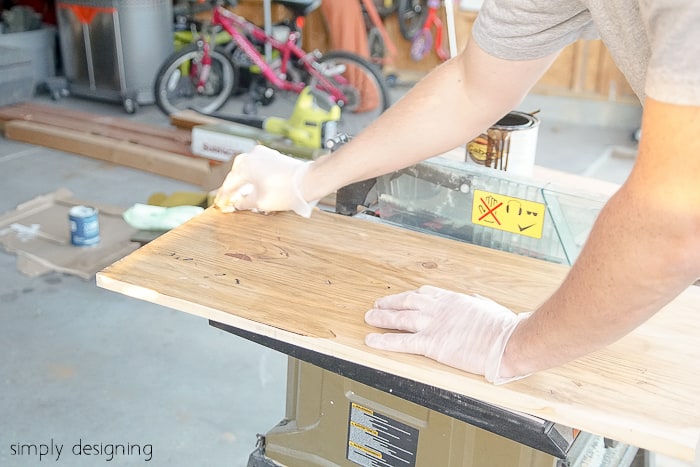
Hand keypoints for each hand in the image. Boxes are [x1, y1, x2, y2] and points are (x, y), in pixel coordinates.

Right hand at [213, 145, 317, 217]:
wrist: (309, 181)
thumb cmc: (287, 190)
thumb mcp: (261, 202)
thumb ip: (244, 203)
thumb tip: (237, 204)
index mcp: (245, 166)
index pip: (229, 183)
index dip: (224, 196)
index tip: (220, 204)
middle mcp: (252, 156)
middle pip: (236, 173)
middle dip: (232, 187)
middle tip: (229, 199)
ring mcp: (264, 154)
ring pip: (247, 168)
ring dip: (243, 180)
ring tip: (241, 193)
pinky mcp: (273, 156)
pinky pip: (258, 166)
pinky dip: (253, 175)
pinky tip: (254, 185)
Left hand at [364, 285, 529, 383]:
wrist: (506, 342)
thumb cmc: (503, 328)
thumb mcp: (489, 307)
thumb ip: (477, 304)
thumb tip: (476, 301)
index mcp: (453, 299)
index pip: (425, 293)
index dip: (410, 295)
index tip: (402, 297)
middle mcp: (439, 308)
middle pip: (407, 302)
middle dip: (390, 303)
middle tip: (378, 304)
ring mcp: (433, 324)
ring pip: (400, 318)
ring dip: (382, 318)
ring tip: (369, 318)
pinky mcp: (431, 343)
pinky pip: (401, 341)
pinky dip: (384, 340)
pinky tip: (371, 339)